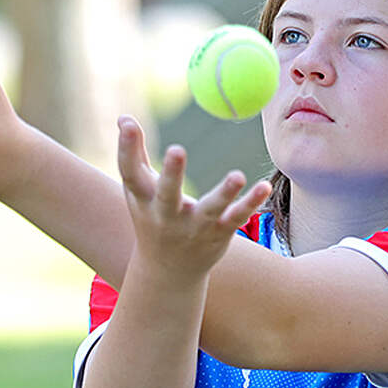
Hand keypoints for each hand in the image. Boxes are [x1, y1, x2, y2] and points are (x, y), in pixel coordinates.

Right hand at [115, 115, 269, 279]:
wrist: (168, 270)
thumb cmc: (152, 218)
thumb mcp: (139, 191)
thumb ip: (133, 153)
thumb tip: (123, 117)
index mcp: (143, 200)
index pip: (130, 173)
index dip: (126, 148)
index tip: (128, 123)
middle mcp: (166, 216)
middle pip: (166, 194)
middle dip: (171, 174)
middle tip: (175, 150)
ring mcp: (194, 227)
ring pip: (209, 209)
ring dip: (224, 193)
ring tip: (238, 175)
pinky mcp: (219, 234)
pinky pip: (236, 217)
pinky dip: (251, 203)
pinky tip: (264, 186)